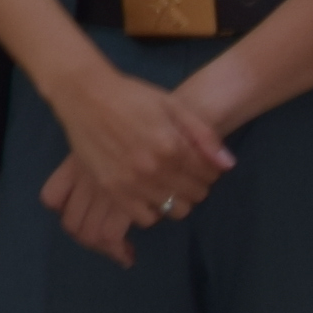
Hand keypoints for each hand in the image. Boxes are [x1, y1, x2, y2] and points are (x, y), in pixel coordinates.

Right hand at [36, 60, 238, 262]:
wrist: (85, 93)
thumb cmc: (131, 95)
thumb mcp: (173, 105)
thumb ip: (203, 135)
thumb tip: (227, 166)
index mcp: (172, 146)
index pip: (209, 174)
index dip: (210, 170)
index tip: (202, 164)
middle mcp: (154, 169)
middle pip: (195, 195)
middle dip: (197, 185)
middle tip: (186, 173)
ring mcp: (131, 182)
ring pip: (174, 210)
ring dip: (178, 199)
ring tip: (169, 184)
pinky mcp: (112, 190)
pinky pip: (145, 218)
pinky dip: (153, 211)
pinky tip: (149, 194)